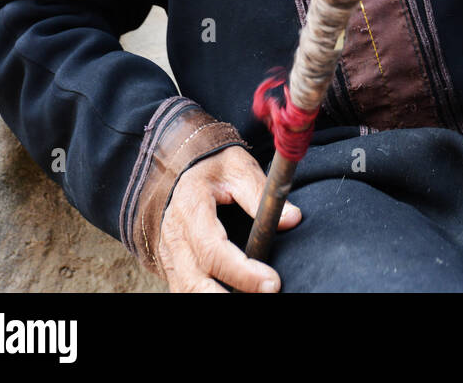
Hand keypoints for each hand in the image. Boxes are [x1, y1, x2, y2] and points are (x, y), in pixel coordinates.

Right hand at [158, 145, 300, 292]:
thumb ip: (262, 194)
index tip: (272, 282)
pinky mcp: (172, 264)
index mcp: (191, 207)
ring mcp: (169, 253)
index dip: (242, 272)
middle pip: (194, 283)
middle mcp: (174, 235)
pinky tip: (232, 293)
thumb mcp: (239, 168)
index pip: (213, 250)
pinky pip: (185, 290)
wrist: (183, 164)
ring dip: (216, 299)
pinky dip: (206, 296)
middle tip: (266, 294)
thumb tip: (292, 218)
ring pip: (186, 292)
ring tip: (252, 294)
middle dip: (226, 298)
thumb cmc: (213, 164)